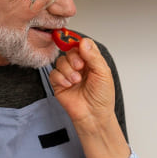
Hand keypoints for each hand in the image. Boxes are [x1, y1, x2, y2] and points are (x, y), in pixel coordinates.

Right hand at [50, 37, 130, 157]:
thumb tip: (83, 42)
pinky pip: (53, 73)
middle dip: (73, 58)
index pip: (83, 45)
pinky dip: (60, 78)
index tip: (80, 49)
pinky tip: (68, 85)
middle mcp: (80, 66)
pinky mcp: (59, 84)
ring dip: (67, 70)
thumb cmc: (102, 97)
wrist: (94, 115)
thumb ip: (93, 56)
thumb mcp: (103, 73)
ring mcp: (69, 74)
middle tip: (80, 68)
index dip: (80, 45)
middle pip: (70, 51)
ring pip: (60, 61)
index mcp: (92, 61)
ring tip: (76, 81)